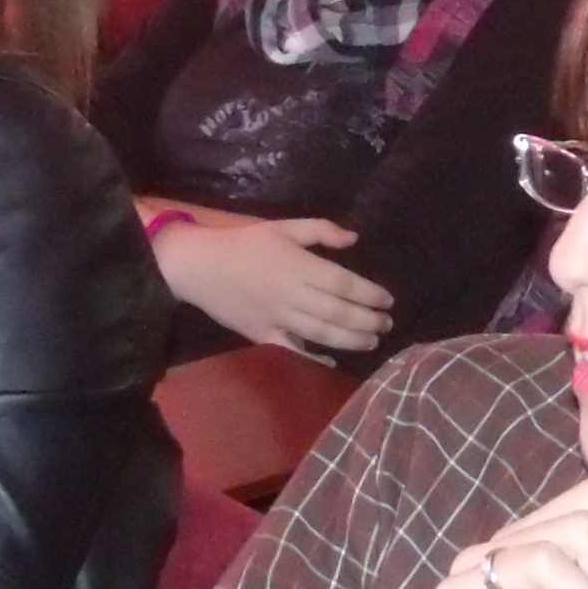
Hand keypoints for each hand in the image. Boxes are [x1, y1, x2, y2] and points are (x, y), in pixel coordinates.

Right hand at [161, 215, 394, 358]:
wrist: (199, 266)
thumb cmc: (245, 243)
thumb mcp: (283, 227)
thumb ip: (320, 230)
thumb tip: (354, 238)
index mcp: (298, 265)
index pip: (342, 283)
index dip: (369, 294)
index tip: (388, 300)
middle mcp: (291, 294)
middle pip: (337, 312)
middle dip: (367, 320)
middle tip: (387, 324)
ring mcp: (276, 318)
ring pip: (320, 333)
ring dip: (351, 340)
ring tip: (372, 340)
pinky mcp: (261, 334)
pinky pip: (290, 351)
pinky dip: (312, 359)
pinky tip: (332, 362)